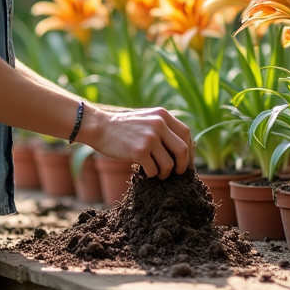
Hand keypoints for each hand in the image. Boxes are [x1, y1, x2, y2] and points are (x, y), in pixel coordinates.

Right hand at [78, 105, 193, 178]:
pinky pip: (154, 170)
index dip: (190, 151)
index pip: (187, 134)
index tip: (187, 162)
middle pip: (183, 150)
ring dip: (165, 173)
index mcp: (162, 115)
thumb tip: (183, 149)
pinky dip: (151, 174)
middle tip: (178, 173)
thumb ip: (163, 127)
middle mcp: (159, 124)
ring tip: (158, 173)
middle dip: (183, 166)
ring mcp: (150, 137)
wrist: (100, 127)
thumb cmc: (123, 127)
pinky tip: (144, 171)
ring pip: (169, 164)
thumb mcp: (146, 118)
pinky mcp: (139, 151)